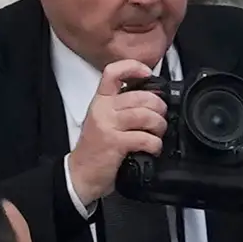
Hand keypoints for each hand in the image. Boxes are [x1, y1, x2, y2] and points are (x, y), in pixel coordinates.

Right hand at [67, 60, 164, 206]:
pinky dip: (155, 144)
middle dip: (159, 108)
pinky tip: (152, 149)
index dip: (133, 68)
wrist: (82, 173)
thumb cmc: (97, 149)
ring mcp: (108, 125)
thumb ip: (123, 108)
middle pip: (140, 96)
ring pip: (145, 115)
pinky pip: (145, 137)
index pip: (113, 73)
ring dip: (159, 127)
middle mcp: (103, 109)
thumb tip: (152, 102)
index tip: (148, 74)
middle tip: (160, 120)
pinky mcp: (115, 142)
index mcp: (101, 100)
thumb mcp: (105, 121)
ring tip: (157, 135)